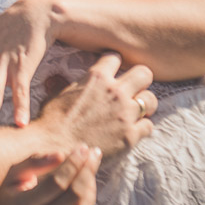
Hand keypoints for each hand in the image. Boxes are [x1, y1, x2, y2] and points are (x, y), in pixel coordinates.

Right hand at [0, 145, 101, 204]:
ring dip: (91, 187)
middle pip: (74, 197)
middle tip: (93, 152)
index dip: (72, 164)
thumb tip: (60, 154)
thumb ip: (34, 162)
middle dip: (87, 171)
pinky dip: (90, 201)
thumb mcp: (13, 173)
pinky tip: (87, 186)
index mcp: (22, 204)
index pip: (56, 184)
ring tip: (89, 169)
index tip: (83, 147)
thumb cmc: (9, 192)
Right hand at [36, 52, 155, 157]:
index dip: (114, 63)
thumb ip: (65, 84)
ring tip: (134, 111)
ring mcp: (125, 114)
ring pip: (151, 100)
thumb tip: (55, 78)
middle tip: (133, 88)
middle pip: (144, 73)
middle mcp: (115, 92)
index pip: (115, 57)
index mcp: (96, 77)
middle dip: (140, 80)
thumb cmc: (52, 120)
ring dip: (144, 104)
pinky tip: (132, 129)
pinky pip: (148, 126)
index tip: (113, 70)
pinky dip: (142, 127)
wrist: (54, 147)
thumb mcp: (56, 95)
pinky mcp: (130, 135)